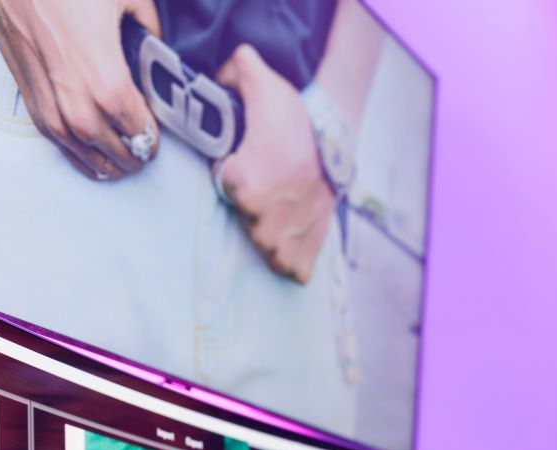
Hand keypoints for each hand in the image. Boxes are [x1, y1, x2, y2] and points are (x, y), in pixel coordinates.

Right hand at [0, 0, 161, 180]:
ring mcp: (50, 104)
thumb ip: (149, 26)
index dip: (151, 137)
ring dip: (103, 163)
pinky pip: (54, 138)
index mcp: (108, 85)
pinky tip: (87, 159)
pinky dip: (74, 153)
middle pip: (113, 150)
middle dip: (131, 156)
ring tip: (118, 166)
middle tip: (142, 156)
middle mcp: (78, 105)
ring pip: (82, 152)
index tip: (157, 136)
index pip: (139, 131)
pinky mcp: (28, 94)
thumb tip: (155, 44)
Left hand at [216, 44, 335, 283]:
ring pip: (268, 250)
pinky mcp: (310, 245)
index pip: (223, 183)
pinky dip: (294, 261)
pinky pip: (294, 270)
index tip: (246, 158)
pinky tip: (293, 240)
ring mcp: (287, 235)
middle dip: (254, 206)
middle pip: (246, 221)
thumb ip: (231, 73)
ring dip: (272, 236)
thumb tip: (216, 79)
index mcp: (243, 183)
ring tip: (280, 211)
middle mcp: (263, 217)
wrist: (340, 139)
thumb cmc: (298, 117)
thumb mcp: (259, 83)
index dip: (232, 169)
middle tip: (269, 182)